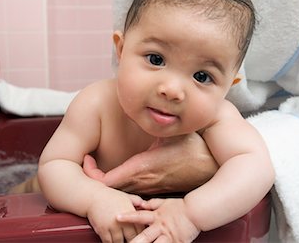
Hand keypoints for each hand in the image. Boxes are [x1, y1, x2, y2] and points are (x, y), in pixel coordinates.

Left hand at [83, 133, 217, 194]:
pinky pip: (130, 191)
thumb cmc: (192, 147)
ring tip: (95, 166)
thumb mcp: (170, 133)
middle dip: (93, 179)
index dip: (91, 174)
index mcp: (142, 167)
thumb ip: (153, 122)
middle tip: (87, 162)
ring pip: (119, 192)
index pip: (107, 181)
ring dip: (105, 183)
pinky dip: (118, 185)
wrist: (212, 166)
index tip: (86, 160)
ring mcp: (148, 188)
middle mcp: (142, 182)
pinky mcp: (155, 190)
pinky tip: (115, 171)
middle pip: (108, 190)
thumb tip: (137, 106)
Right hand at [87, 187, 144, 241]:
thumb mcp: (126, 196)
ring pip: (120, 242)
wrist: (93, 196)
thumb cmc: (110, 196)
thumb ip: (137, 201)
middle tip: (130, 240)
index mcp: (131, 213)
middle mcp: (124, 221)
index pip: (141, 230)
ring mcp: (113, 226)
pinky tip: (112, 241)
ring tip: (122, 241)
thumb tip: (145, 204)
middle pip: (132, 238)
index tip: (140, 236)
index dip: (141, 235)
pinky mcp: (103, 230)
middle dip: (132, 240)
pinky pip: (108, 242)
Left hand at [117, 198, 199, 242]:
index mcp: (157, 216)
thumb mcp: (165, 202)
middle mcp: (161, 227)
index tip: (117, 217)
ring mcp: (169, 237)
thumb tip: (141, 204)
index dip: (128, 216)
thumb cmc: (180, 207)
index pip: (140, 216)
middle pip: (145, 236)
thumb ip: (152, 204)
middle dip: (134, 242)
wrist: (197, 212)